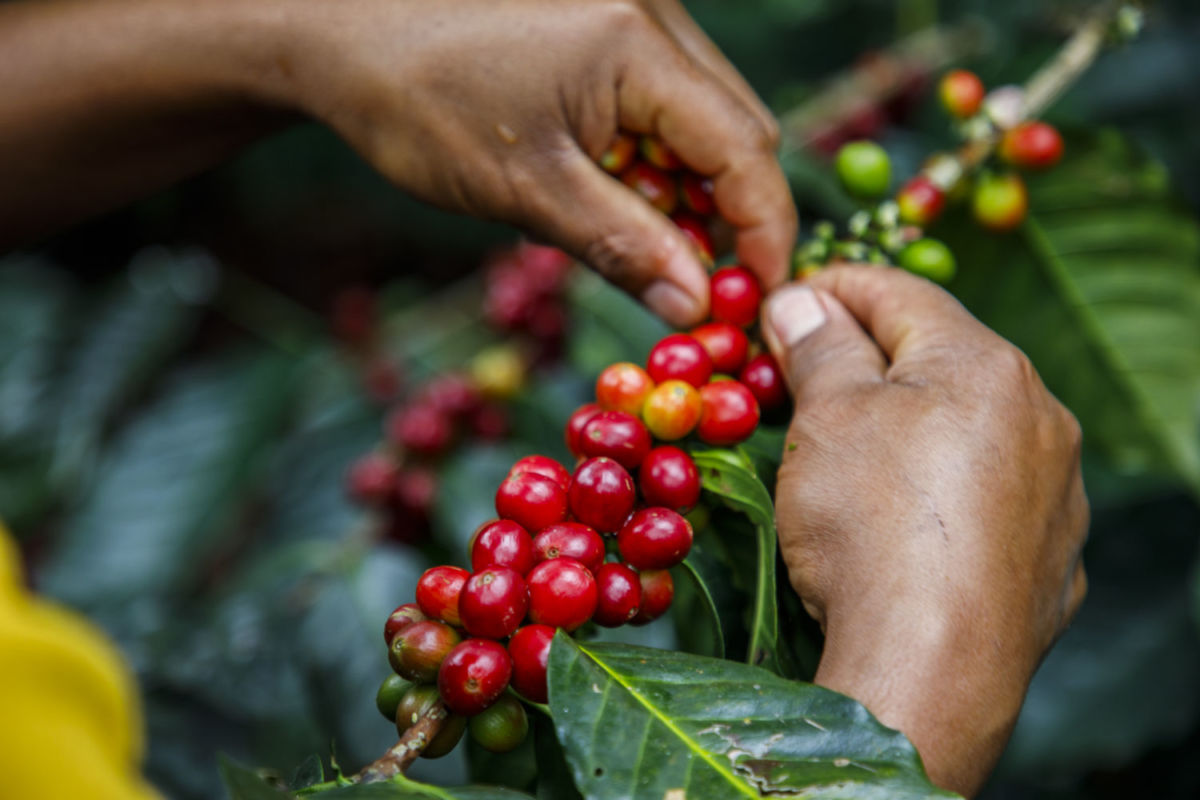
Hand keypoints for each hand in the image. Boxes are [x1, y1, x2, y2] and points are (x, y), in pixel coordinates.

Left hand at [279, 0, 795, 324]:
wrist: (342, 30)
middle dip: (727, 211)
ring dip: (690, 185)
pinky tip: (611, 184)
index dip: (762, 231)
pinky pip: (668, 96)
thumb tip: (694, 306)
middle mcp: (653, 10)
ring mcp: (636, 8)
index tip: (752, 297)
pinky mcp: (612, 19)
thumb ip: (623, 247)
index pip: (743, 147)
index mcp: (635, 43)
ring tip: (636, 232)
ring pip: (707, 114)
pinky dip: (657, 153)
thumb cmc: (419, 103)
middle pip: (738, 127)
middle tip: (689, 279)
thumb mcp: (526, 191)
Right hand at [761, 266, 1087, 796]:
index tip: (788, 298)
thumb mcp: (827, 418)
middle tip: (803, 375)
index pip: (901, 294)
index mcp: (984, 365)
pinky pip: (991, 499)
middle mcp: (1040, 416)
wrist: (930, 667)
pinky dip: (944, 490)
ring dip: (912, 426)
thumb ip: (821, 348)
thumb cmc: (869, 524)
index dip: (836, 287)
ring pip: (972, 432)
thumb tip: (803, 301)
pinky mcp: (1052, 558)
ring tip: (849, 454)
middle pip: (941, 361)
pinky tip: (906, 518)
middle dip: (871, 358)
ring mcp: (1056, 492)